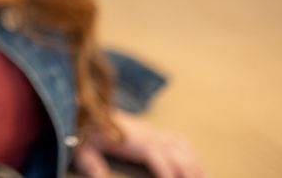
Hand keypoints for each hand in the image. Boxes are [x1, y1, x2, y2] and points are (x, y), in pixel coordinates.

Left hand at [72, 110, 208, 177]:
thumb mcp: (82, 149)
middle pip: (177, 154)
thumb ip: (91, 164)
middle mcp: (147, 134)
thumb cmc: (83, 132)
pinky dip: (192, 153)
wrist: (83, 110)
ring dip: (196, 165)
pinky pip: (179, 140)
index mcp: (133, 139)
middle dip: (191, 173)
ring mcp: (152, 132)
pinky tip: (198, 166)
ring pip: (182, 148)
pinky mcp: (153, 132)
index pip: (157, 156)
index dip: (168, 172)